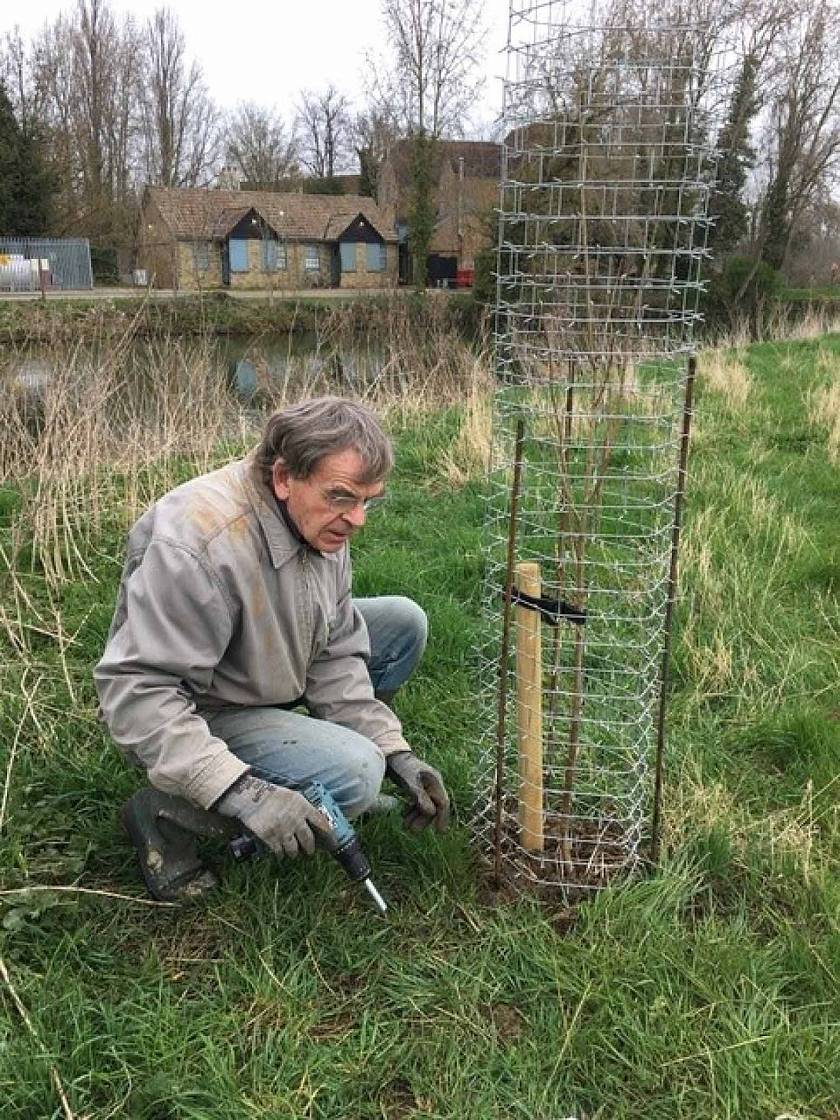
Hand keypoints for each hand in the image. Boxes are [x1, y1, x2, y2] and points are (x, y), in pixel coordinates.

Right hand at [216, 775, 331, 857]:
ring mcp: (283, 830)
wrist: (252, 797)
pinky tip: (280, 853)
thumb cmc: (273, 796)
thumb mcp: (293, 796)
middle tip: (309, 852)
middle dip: (310, 849)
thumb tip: (314, 821)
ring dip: (294, 853)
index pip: (321, 823)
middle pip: (308, 840)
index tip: (331, 841)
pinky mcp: (271, 837)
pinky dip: (280, 854)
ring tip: (293, 853)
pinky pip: (279, 851)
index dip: (328, 834)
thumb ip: (304, 808)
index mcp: (303, 807)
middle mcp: (295, 820)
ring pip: (294, 849)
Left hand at [385, 751, 449, 832]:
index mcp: (435, 781)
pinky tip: (404, 815)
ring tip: (405, 825)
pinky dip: (413, 810)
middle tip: (412, 831)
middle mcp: (433, 784)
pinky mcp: (417, 787)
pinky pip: (419, 802)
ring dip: (417, 817)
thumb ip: (421, 797)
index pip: (443, 802)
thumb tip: (432, 812)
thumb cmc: (402, 768)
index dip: (442, 817)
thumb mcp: (410, 783)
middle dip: (424, 820)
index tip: (440, 832)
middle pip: (434, 806)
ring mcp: (426, 785)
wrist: (392, 755)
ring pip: (426, 805)